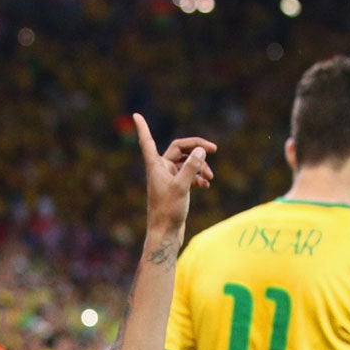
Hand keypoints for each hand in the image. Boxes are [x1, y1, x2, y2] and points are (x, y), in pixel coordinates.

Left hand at [133, 114, 213, 237]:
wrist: (166, 234)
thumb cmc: (168, 211)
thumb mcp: (182, 187)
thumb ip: (191, 166)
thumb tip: (201, 150)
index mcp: (156, 166)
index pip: (148, 141)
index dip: (142, 128)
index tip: (136, 115)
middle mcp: (160, 169)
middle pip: (179, 148)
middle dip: (196, 149)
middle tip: (214, 149)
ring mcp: (168, 178)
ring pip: (186, 162)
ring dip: (200, 165)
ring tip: (210, 177)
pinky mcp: (176, 188)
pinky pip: (188, 174)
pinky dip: (197, 176)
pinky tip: (206, 184)